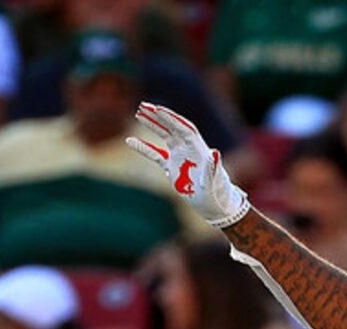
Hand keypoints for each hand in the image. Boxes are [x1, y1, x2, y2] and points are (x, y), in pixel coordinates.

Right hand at [127, 102, 248, 228]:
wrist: (212, 205)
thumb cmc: (216, 193)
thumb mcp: (214, 180)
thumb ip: (212, 167)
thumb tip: (215, 153)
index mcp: (198, 148)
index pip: (183, 128)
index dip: (171, 118)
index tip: (157, 109)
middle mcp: (187, 149)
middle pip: (171, 127)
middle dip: (159, 116)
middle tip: (144, 105)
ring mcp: (179, 156)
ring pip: (163, 135)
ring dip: (152, 124)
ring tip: (138, 113)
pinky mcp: (172, 167)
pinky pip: (155, 154)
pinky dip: (144, 148)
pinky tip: (130, 141)